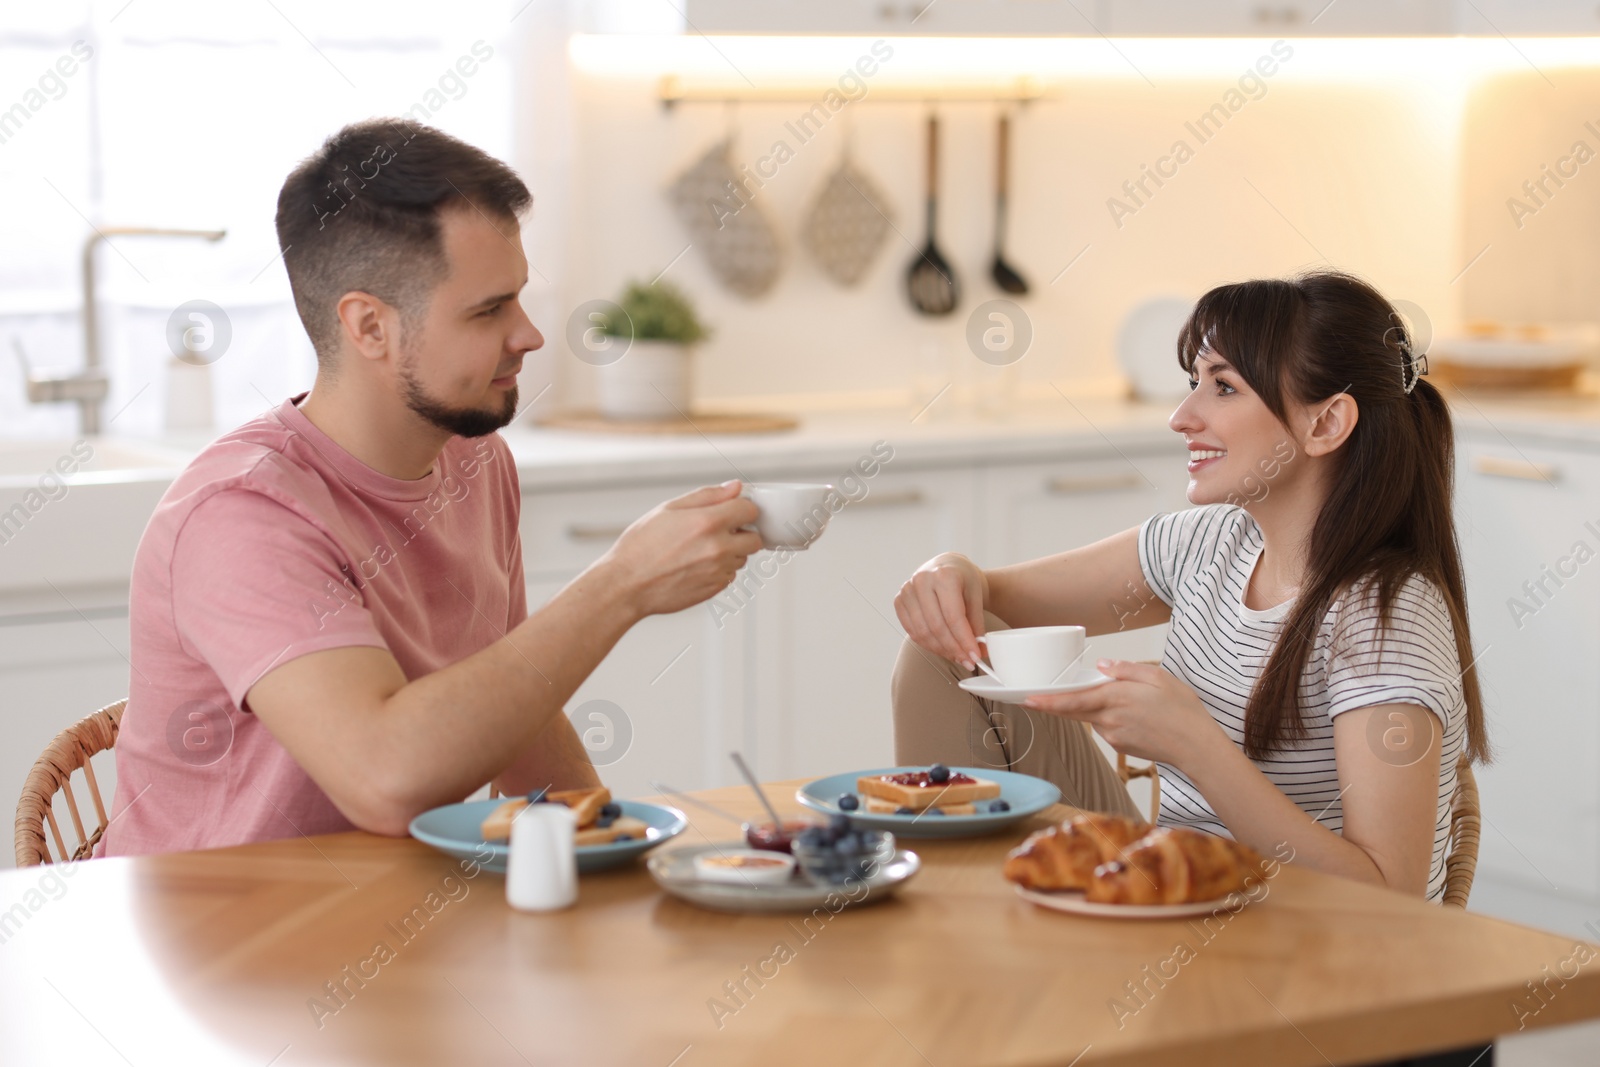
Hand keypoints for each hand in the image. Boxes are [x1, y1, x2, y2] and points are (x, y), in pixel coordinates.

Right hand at [599, 481, 762, 617]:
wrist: (626, 584)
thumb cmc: (641, 545)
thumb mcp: (669, 509)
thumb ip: (707, 496)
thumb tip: (735, 487)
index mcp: (708, 522)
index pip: (749, 510)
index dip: (741, 508)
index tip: (732, 510)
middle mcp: (718, 548)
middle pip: (754, 539)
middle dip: (741, 533)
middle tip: (719, 532)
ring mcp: (718, 571)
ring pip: (742, 558)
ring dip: (730, 552)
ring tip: (699, 550)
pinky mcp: (714, 589)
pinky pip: (728, 575)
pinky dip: (718, 569)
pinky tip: (694, 566)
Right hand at [894, 553, 987, 667]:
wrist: (946, 566)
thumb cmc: (963, 579)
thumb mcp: (976, 596)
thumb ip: (976, 623)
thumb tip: (979, 651)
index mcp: (944, 576)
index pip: (954, 617)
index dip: (964, 641)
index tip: (975, 656)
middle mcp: (922, 581)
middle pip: (937, 627)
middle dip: (954, 649)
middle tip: (968, 661)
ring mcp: (907, 590)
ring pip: (923, 632)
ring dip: (940, 650)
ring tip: (956, 656)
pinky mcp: (899, 600)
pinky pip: (912, 631)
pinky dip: (927, 644)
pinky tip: (942, 648)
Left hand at [1023, 659, 1223, 767]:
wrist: (1197, 746)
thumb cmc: (1182, 709)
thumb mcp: (1158, 677)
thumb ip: (1126, 669)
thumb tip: (1103, 665)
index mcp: (1115, 698)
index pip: (1072, 700)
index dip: (1047, 701)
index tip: (1027, 699)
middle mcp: (1109, 719)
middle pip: (1073, 710)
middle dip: (1052, 704)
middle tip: (1033, 697)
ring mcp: (1113, 736)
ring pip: (1092, 718)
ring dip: (1093, 708)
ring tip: (1126, 702)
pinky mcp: (1120, 746)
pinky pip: (1106, 728)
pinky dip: (1110, 719)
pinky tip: (1134, 716)